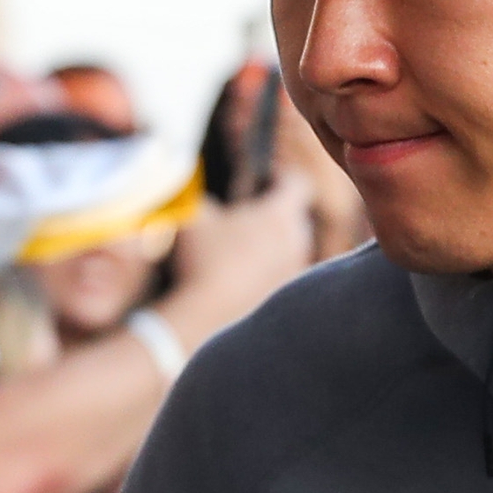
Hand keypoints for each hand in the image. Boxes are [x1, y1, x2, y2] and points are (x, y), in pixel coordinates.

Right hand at [162, 180, 316, 342]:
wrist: (206, 317)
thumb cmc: (203, 258)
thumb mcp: (195, 215)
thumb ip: (206, 198)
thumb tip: (208, 200)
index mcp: (280, 214)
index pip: (298, 183)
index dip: (280, 176)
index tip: (262, 179)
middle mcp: (296, 241)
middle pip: (294, 216)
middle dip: (273, 212)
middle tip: (244, 215)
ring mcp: (293, 272)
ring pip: (288, 248)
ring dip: (270, 244)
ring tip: (239, 250)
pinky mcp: (283, 298)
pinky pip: (281, 275)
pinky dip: (266, 271)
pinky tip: (239, 279)